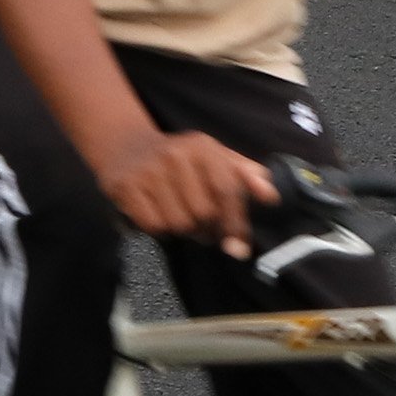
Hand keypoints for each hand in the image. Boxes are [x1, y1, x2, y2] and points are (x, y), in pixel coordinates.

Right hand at [93, 126, 279, 255]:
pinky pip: (152, 226)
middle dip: (205, 228)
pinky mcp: (125, 186)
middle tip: (201, 225)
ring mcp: (148, 170)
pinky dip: (158, 229)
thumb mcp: (215, 157)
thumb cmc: (181, 159)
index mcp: (203, 147)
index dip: (236, 223)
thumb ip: (245, 176)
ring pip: (178, 224)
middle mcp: (175, 155)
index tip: (240, 248)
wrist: (127, 147)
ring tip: (178, 215)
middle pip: (203, 214)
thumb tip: (270, 196)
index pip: (226, 191)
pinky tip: (157, 213)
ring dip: (182, 230)